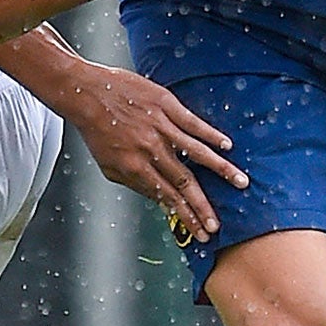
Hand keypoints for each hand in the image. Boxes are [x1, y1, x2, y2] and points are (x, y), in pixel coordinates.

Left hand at [61, 66, 248, 240]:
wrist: (85, 93)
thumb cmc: (97, 130)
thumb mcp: (109, 165)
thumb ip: (134, 183)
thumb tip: (158, 199)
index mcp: (135, 167)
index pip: (167, 198)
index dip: (186, 216)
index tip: (200, 232)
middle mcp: (150, 150)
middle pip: (184, 183)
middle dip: (203, 207)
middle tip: (217, 224)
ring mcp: (160, 127)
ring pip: (196, 153)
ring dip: (220, 170)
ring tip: (240, 182)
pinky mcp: (165, 105)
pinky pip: (193, 123)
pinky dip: (211, 135)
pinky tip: (226, 146)